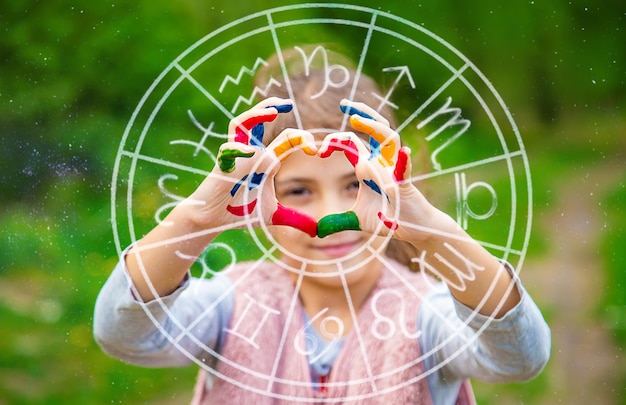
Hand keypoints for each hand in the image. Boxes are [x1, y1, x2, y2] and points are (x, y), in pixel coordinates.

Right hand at [188, 98, 319, 235]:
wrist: (213, 220)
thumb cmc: (240, 211)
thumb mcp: (273, 215)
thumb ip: (294, 218)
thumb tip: (316, 230)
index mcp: (265, 159)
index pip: (285, 139)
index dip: (301, 139)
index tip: (316, 149)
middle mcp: (251, 153)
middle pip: (259, 119)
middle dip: (273, 108)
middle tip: (289, 104)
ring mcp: (235, 157)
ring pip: (241, 124)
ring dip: (255, 114)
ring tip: (273, 110)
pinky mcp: (222, 167)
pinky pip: (228, 151)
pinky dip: (237, 149)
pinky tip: (250, 152)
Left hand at [317, 99, 437, 240]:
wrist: (413, 229)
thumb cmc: (388, 219)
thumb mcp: (356, 221)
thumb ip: (337, 222)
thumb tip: (317, 231)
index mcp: (367, 167)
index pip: (352, 143)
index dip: (336, 141)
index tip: (319, 150)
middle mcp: (381, 163)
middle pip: (375, 129)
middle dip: (361, 114)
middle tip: (344, 104)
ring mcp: (394, 171)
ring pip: (389, 139)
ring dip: (374, 128)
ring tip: (356, 119)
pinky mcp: (405, 185)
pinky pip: (405, 170)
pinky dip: (403, 161)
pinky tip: (403, 152)